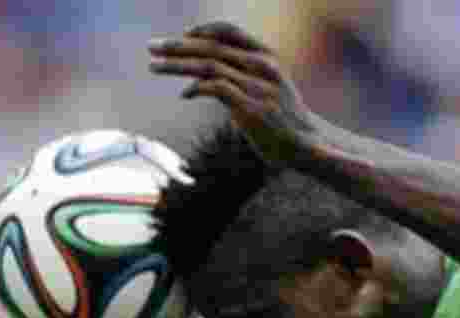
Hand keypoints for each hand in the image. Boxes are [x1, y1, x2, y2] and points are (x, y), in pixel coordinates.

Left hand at [147, 22, 319, 164]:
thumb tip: (202, 81)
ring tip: (154, 66)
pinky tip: (184, 95)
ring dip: (177, 65)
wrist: (308, 145)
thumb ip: (239, 78)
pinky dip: (196, 88)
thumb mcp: (265, 90)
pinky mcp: (250, 108)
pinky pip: (216, 88)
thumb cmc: (283, 120)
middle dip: (177, 46)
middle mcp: (261, 65)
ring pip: (208, 64)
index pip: (229, 31)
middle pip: (211, 46)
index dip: (202, 30)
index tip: (181, 36)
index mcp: (265, 56)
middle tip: (151, 47)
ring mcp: (256, 85)